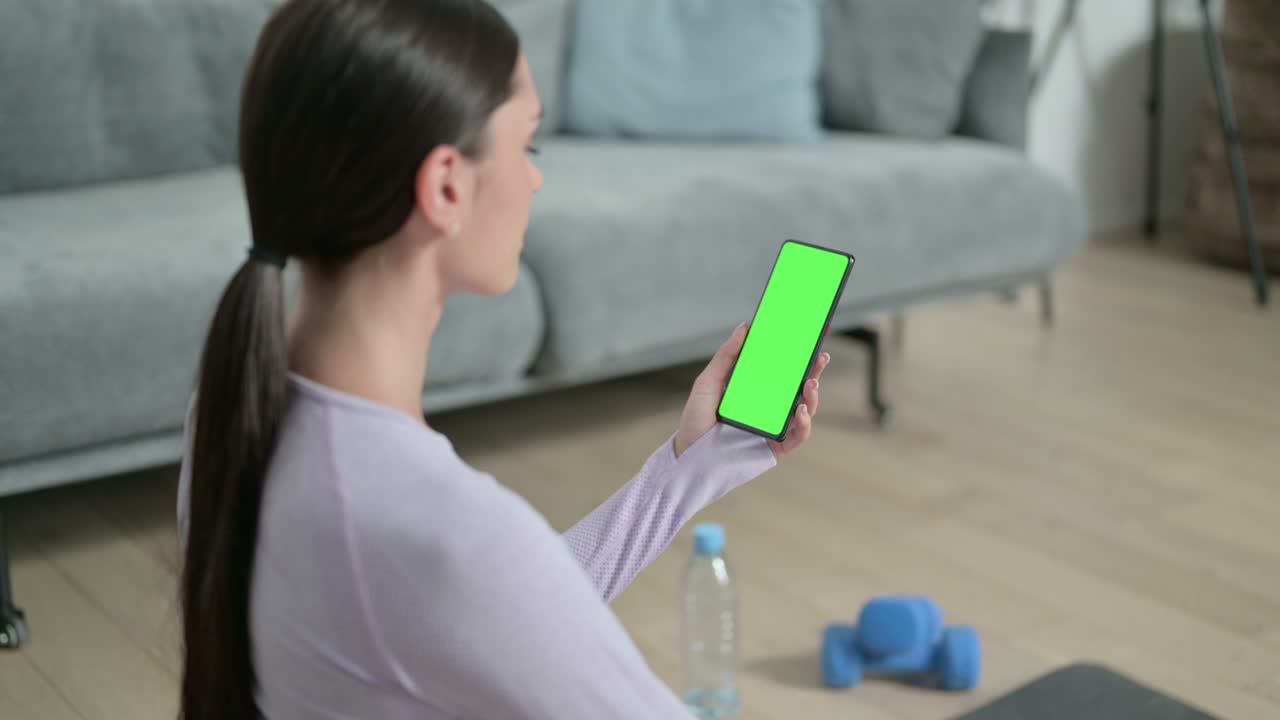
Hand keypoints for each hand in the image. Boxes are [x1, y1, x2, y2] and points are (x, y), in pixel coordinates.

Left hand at [674, 323, 829, 460]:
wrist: (688, 454)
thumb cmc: (697, 420)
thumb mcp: (708, 382)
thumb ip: (727, 356)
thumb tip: (745, 327)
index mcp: (757, 389)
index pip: (783, 368)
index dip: (799, 353)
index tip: (811, 333)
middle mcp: (770, 407)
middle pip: (799, 387)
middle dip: (815, 370)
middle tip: (821, 355)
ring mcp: (775, 427)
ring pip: (805, 409)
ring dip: (813, 396)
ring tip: (811, 382)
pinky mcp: (776, 447)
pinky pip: (798, 436)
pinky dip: (804, 423)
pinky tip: (801, 410)